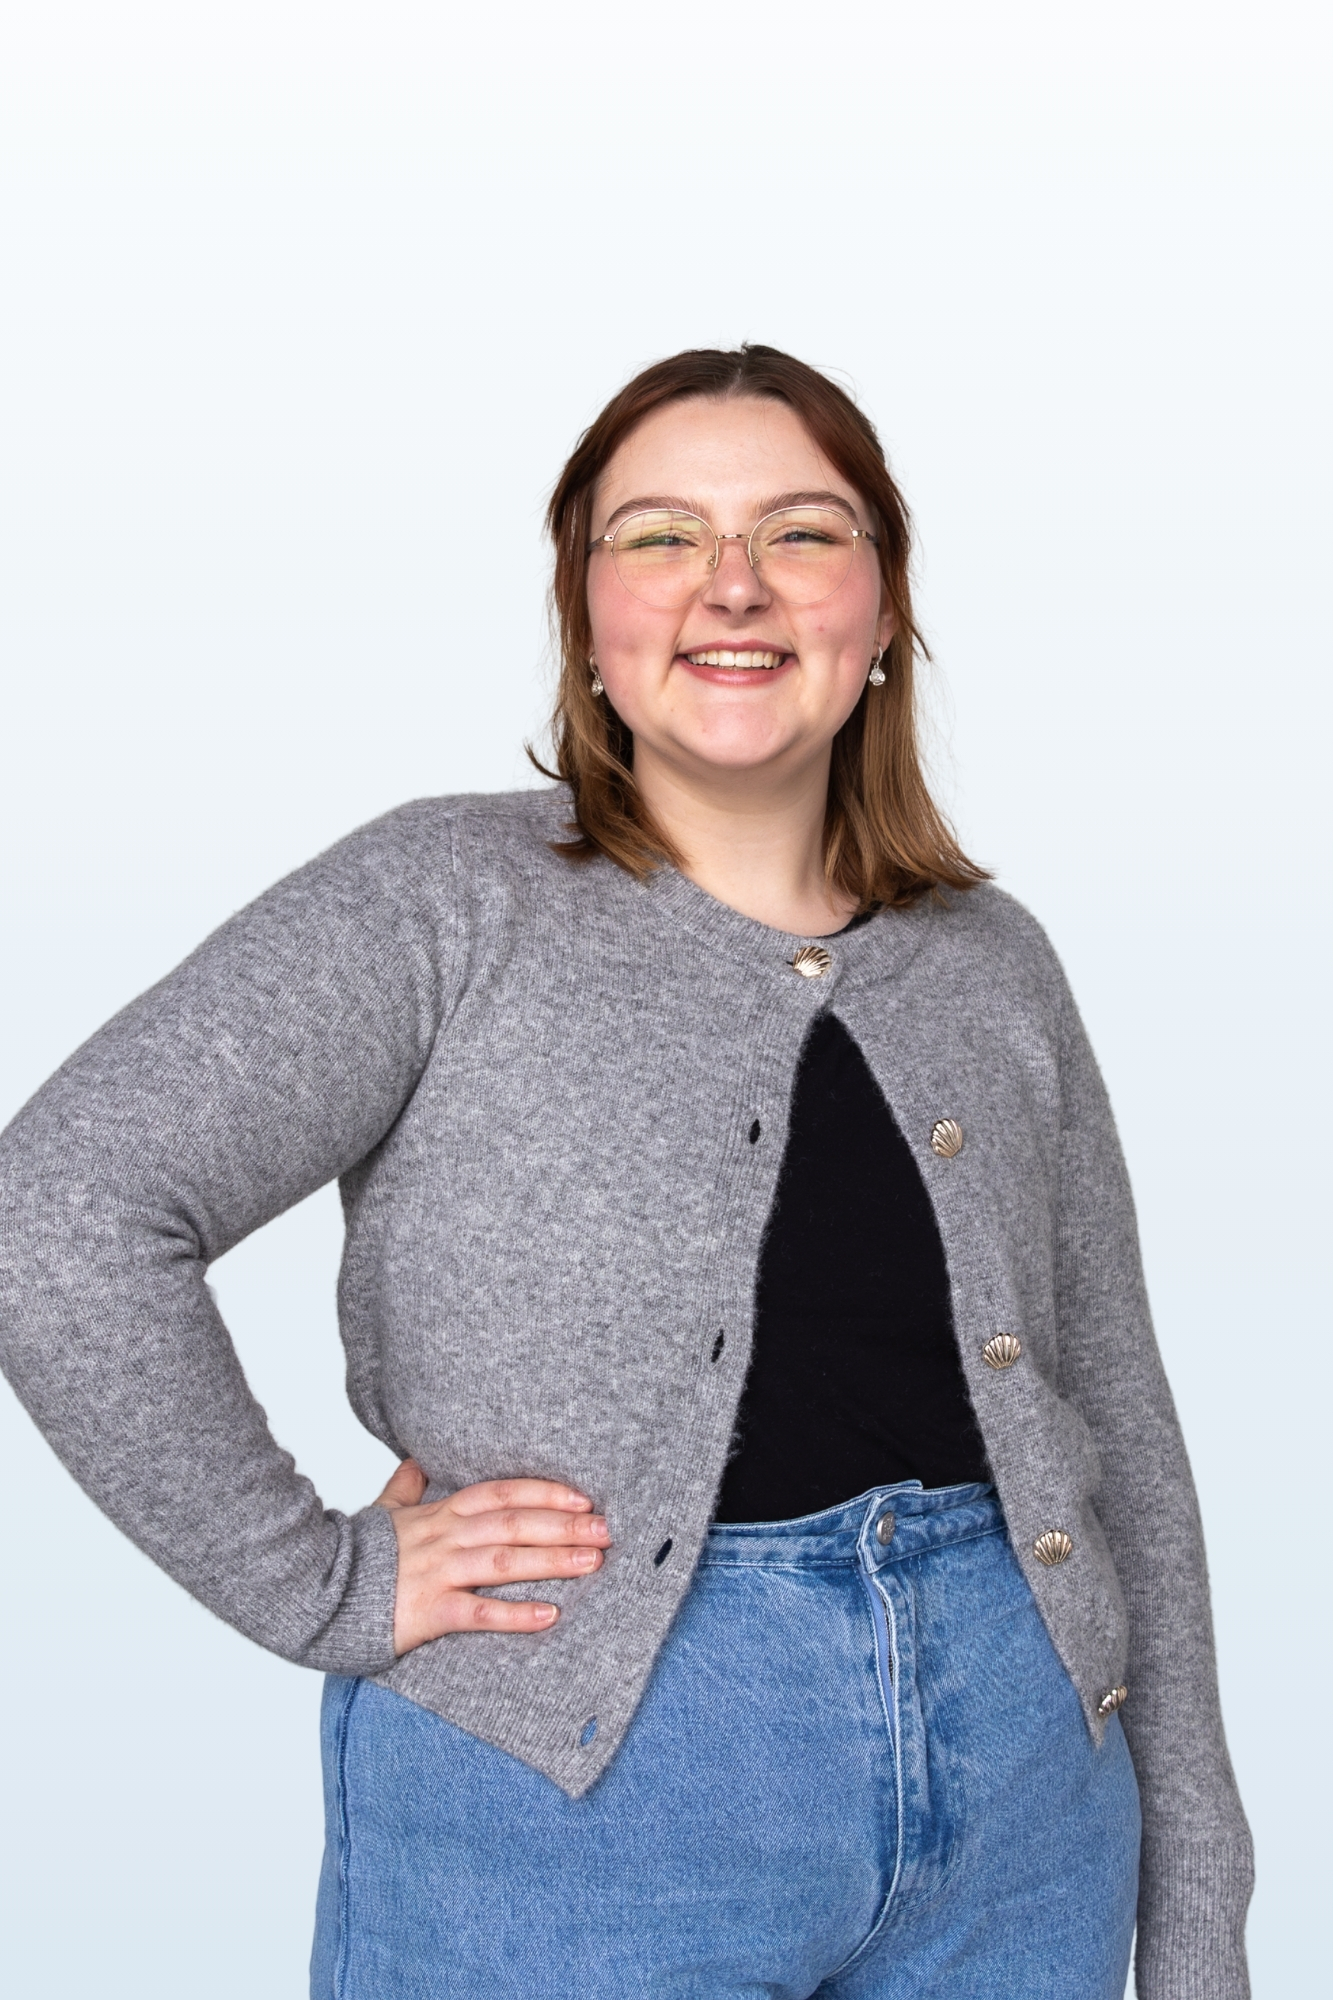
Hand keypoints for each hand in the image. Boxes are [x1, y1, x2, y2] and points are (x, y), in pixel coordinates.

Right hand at [375, 1459, 610, 1654]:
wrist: (314, 1591)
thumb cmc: (354, 1556)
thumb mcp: (382, 1512)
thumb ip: (404, 1487)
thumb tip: (413, 1460)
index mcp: (440, 1514)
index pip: (502, 1493)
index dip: (544, 1493)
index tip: (583, 1498)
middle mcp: (445, 1538)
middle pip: (514, 1523)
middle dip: (564, 1525)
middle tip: (607, 1530)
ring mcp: (438, 1573)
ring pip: (504, 1561)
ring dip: (552, 1560)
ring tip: (592, 1563)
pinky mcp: (429, 1611)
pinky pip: (478, 1611)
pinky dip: (516, 1613)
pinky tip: (549, 1615)